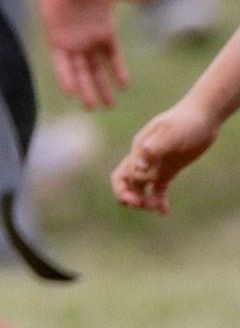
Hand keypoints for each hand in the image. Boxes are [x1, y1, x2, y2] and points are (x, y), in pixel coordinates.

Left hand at [32, 0, 157, 108]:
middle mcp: (87, 41)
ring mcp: (71, 42)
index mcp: (103, 32)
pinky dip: (65, 76)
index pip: (112, 58)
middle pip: (96, 70)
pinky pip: (61, 63)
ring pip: (79, 71)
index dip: (118, 71)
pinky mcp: (56, 40)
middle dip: (102, 88)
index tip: (125, 86)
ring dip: (84, 88)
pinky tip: (70, 91)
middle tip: (109, 107)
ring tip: (90, 107)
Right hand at [110, 99, 217, 213]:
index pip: (123, 174)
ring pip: (141, 188)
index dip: (125, 190)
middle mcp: (143, 159)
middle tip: (141, 206)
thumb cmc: (185, 121)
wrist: (203, 117)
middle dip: (128, 196)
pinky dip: (158, 200)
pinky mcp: (168, 170)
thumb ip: (153, 149)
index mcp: (138, 150)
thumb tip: (138, 167)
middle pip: (126, 182)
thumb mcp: (170, 133)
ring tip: (156, 208)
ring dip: (144, 201)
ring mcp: (155, 165)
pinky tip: (164, 211)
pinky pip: (158, 189)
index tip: (137, 200)